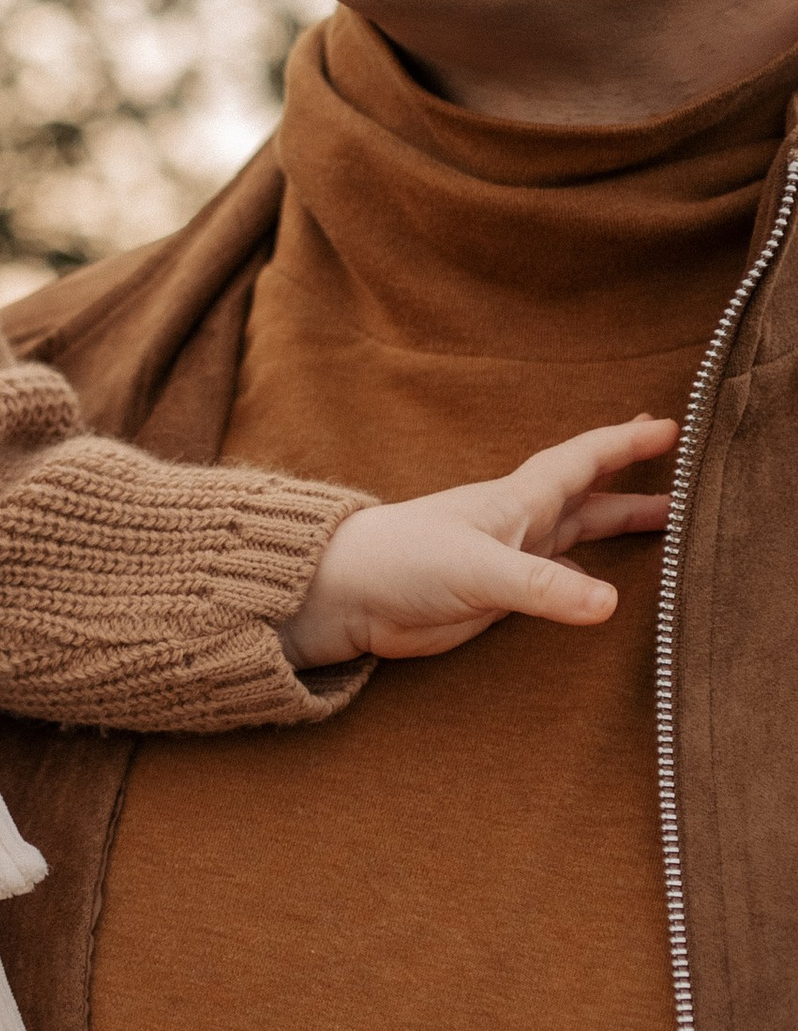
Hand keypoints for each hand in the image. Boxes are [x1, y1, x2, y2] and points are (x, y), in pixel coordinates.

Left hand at [281, 413, 677, 669]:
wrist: (344, 595)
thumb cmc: (402, 561)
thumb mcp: (480, 570)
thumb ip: (542, 588)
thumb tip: (609, 603)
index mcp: (517, 501)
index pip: (582, 461)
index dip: (624, 443)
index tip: (670, 427)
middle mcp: (516, 524)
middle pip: (589, 501)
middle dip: (635, 492)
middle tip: (687, 489)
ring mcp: (505, 560)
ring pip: (575, 540)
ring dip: (615, 533)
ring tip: (663, 532)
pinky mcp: (491, 596)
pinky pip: (553, 584)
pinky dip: (582, 582)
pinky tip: (599, 592)